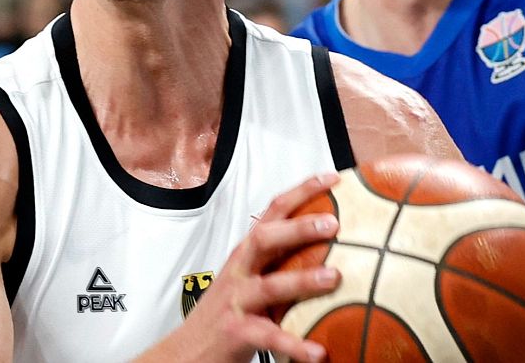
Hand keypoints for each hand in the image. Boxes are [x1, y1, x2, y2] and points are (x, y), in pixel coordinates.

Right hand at [168, 173, 340, 362]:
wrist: (189, 349)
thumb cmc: (229, 312)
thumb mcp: (250, 280)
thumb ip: (281, 265)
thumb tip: (335, 253)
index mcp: (247, 254)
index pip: (273, 212)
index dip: (301, 192)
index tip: (331, 179)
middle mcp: (240, 271)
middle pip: (264, 239)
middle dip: (298, 228)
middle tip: (333, 223)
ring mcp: (236, 301)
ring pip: (269, 286)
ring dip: (302, 280)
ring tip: (333, 278)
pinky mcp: (237, 333)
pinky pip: (270, 338)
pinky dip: (295, 345)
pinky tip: (319, 352)